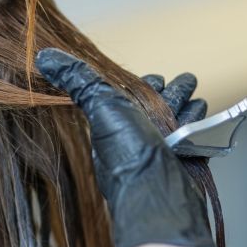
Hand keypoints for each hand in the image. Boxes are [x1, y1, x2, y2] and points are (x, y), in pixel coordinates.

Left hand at [35, 48, 239, 246]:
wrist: (157, 188)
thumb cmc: (126, 151)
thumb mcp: (99, 104)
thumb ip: (76, 79)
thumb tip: (44, 57)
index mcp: (118, 121)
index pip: (131, 96)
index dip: (143, 84)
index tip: (154, 76)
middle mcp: (140, 134)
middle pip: (159, 105)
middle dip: (172, 90)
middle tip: (185, 79)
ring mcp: (164, 147)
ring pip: (179, 117)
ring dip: (187, 102)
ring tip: (194, 92)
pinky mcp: (185, 157)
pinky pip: (194, 134)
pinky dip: (199, 121)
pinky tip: (202, 111)